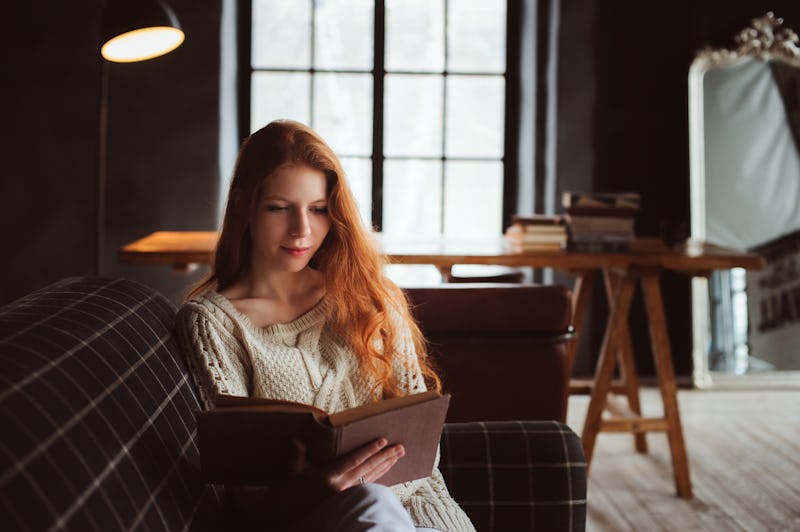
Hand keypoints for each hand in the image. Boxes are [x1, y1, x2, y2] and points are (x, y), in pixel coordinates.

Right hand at [226, 438, 404, 525]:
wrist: (290, 512)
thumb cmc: (291, 489)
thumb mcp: (292, 471)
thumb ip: (297, 454)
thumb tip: (298, 440)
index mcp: (329, 477)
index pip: (354, 460)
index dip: (369, 450)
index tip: (383, 440)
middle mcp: (341, 486)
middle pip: (368, 469)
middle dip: (386, 457)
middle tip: (400, 447)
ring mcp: (346, 494)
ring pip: (371, 477)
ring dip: (386, 465)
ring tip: (398, 455)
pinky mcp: (348, 499)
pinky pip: (367, 485)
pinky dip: (379, 476)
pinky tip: (386, 469)